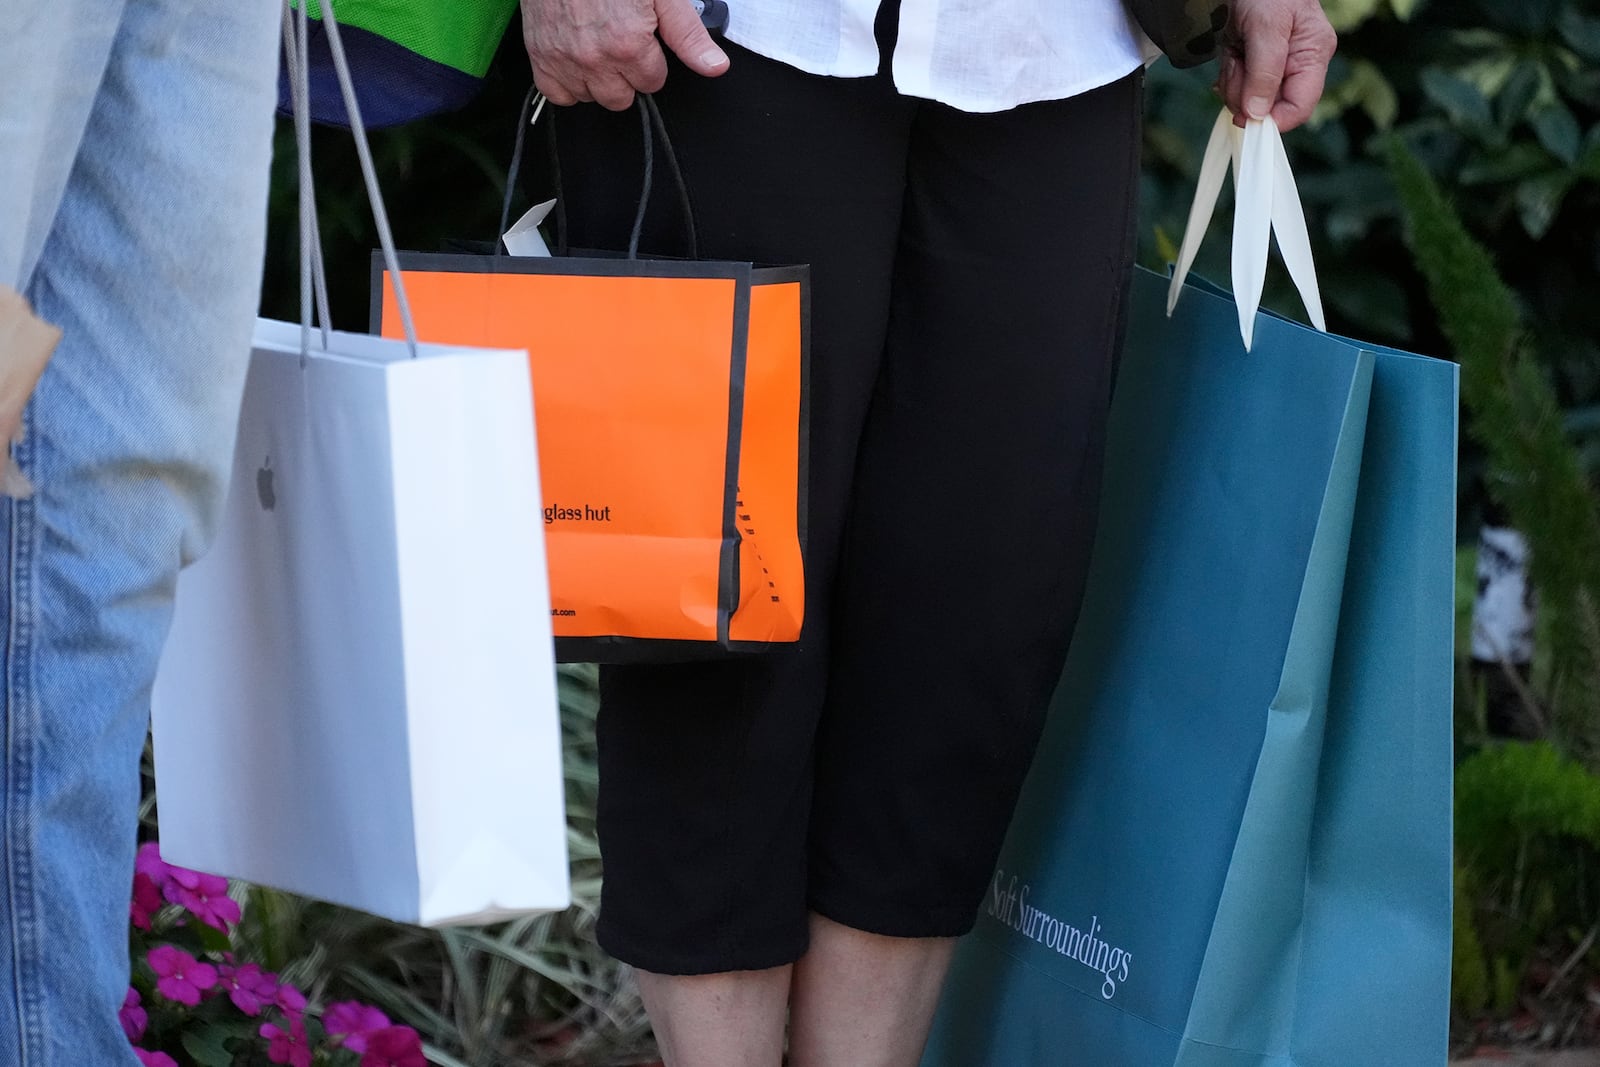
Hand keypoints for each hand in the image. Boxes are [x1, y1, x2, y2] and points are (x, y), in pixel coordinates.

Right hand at [519, 0, 728, 110]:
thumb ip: (687, 36)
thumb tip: (714, 67)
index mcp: (628, 46)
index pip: (652, 83)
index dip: (651, 62)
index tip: (643, 42)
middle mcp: (595, 59)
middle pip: (621, 98)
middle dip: (626, 75)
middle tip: (621, 44)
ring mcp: (565, 60)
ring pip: (591, 97)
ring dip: (597, 79)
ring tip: (598, 47)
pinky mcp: (541, 56)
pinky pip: (558, 94)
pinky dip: (568, 83)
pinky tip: (577, 61)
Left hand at [1214, 0, 1336, 132]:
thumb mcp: (1267, 27)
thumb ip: (1265, 71)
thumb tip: (1260, 114)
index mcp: (1312, 55)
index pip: (1300, 107)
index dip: (1274, 119)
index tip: (1248, 117)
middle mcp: (1296, 64)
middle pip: (1270, 106)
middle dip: (1246, 93)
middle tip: (1237, 64)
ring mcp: (1272, 66)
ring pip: (1249, 100)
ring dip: (1234, 82)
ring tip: (1235, 52)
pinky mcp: (1252, 64)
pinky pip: (1236, 87)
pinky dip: (1228, 75)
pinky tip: (1230, 55)